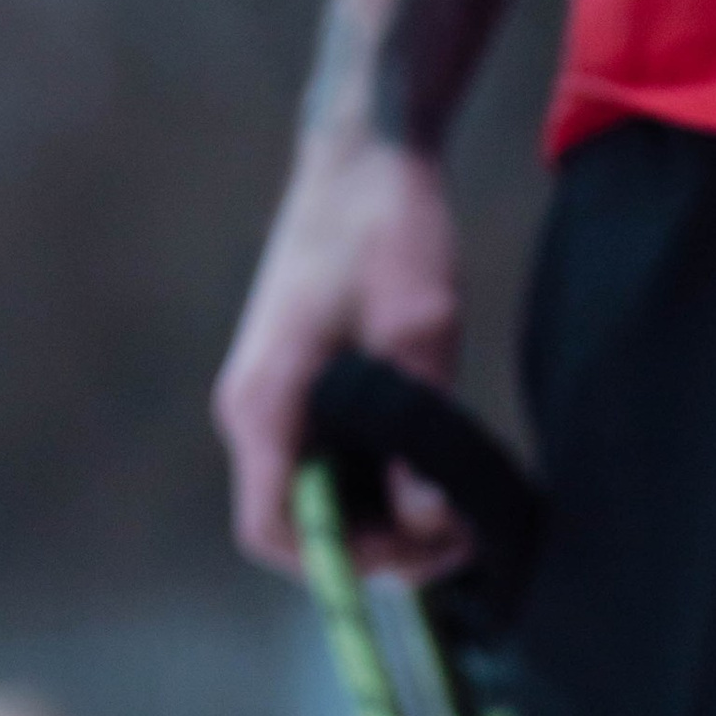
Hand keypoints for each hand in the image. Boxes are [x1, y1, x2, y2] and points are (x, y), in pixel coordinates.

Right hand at [213, 140, 471, 577]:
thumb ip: (421, 432)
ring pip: (319, 497)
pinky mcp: (300, 386)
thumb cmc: (387, 226)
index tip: (416, 555)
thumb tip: (427, 521)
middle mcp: (256, 412)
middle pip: (301, 525)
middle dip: (378, 547)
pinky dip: (378, 482)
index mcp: (267, 403)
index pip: (275, 531)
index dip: (342, 564)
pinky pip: (329, 461)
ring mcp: (275, 399)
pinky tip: (434, 473)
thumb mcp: (420, 330)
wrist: (365, 151)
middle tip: (459, 540)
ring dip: (382, 518)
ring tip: (457, 512)